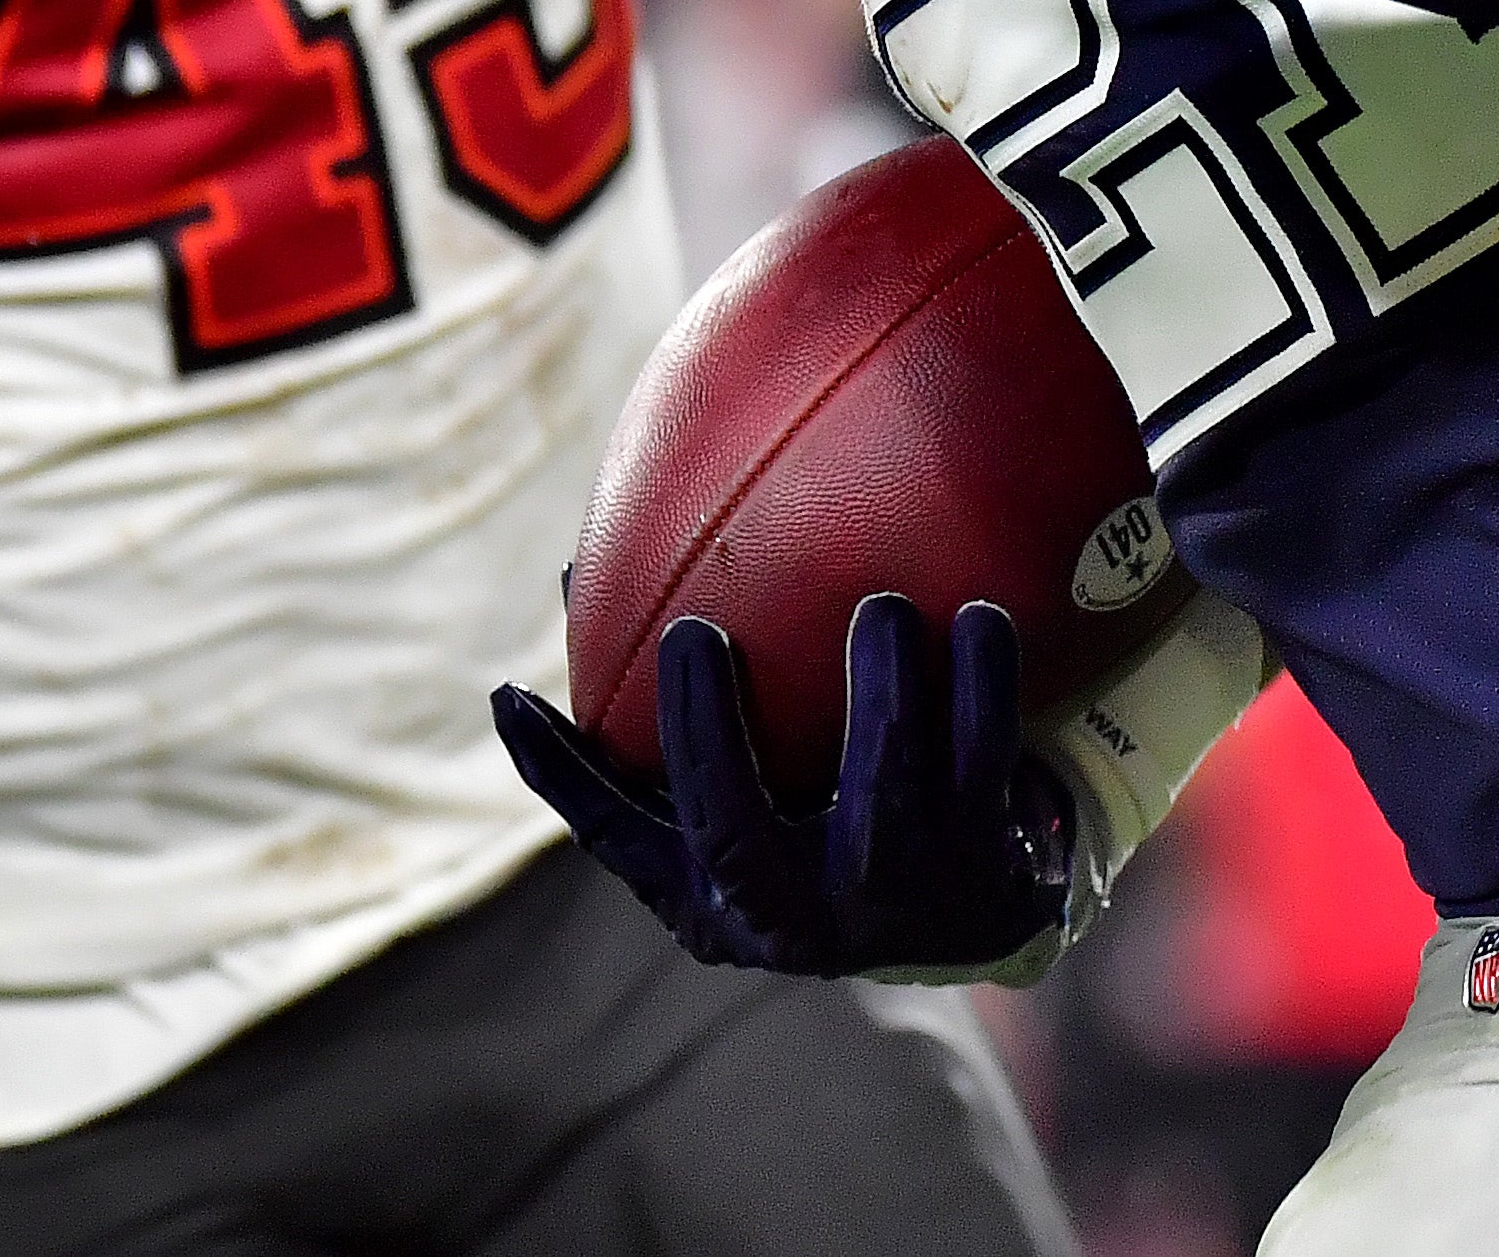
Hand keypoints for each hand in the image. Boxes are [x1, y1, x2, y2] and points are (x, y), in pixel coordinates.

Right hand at [493, 601, 1074, 982]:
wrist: (973, 921)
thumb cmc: (819, 832)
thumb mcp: (740, 810)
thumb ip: (662, 719)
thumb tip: (573, 576)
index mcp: (721, 901)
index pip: (620, 841)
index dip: (561, 777)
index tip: (511, 695)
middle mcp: (800, 918)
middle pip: (733, 834)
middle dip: (704, 734)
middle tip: (691, 635)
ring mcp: (895, 901)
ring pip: (883, 795)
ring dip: (884, 692)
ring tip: (882, 606)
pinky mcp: (987, 874)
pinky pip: (986, 766)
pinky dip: (984, 687)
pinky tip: (982, 618)